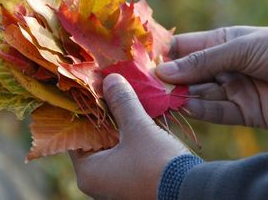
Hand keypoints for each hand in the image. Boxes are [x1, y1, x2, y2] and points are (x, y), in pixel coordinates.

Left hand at [70, 74, 189, 199]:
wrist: (192, 191)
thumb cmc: (158, 164)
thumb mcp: (139, 129)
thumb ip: (122, 103)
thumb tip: (109, 79)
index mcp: (88, 172)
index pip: (76, 135)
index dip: (83, 111)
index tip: (91, 90)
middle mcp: (97, 181)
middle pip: (93, 139)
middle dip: (103, 115)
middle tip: (108, 90)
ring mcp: (115, 183)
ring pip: (110, 146)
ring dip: (117, 125)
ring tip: (123, 100)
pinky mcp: (131, 182)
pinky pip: (123, 154)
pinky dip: (127, 137)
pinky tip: (136, 119)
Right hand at [156, 26, 267, 128]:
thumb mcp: (237, 49)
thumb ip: (201, 61)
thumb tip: (162, 71)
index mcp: (219, 45)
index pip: (183, 49)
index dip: (163, 55)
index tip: (143, 63)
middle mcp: (221, 68)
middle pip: (187, 75)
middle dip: (169, 81)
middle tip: (148, 87)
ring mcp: (231, 90)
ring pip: (199, 95)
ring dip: (183, 97)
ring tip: (163, 99)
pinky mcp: (241, 112)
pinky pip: (217, 113)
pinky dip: (202, 111)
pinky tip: (187, 108)